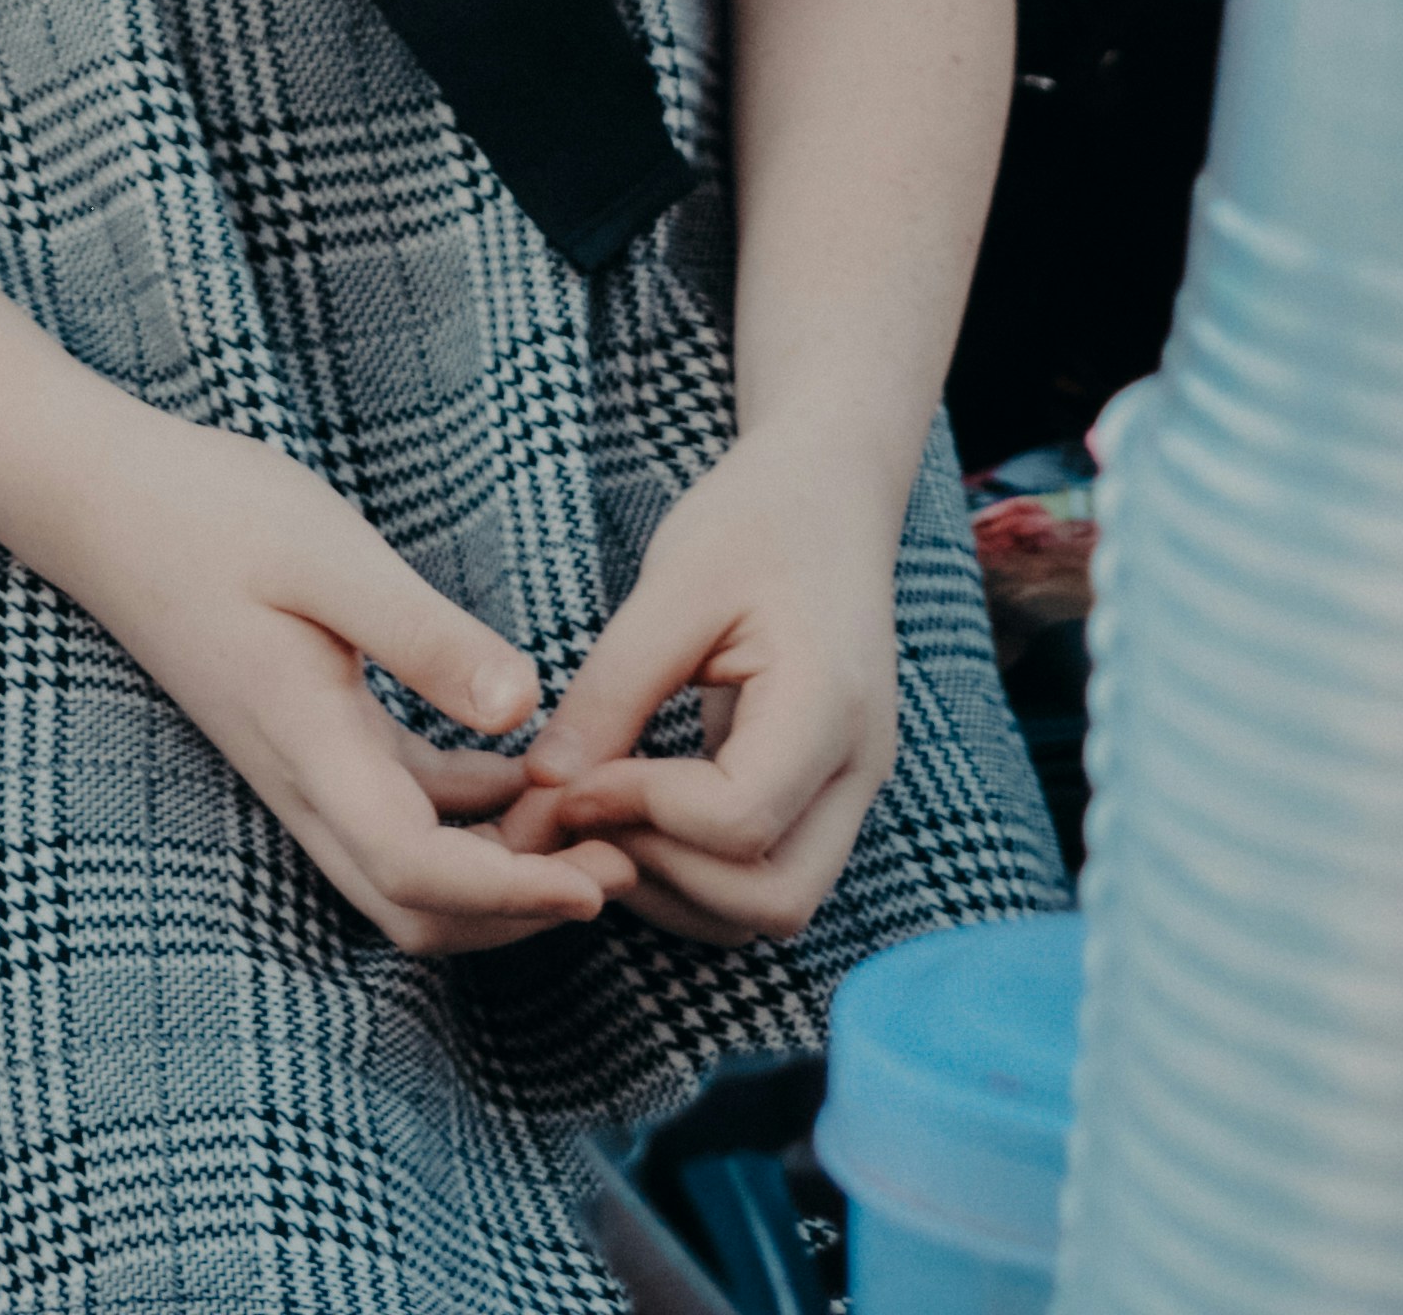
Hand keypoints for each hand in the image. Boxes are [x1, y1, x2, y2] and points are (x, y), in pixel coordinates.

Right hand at [42, 420, 634, 960]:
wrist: (101, 500)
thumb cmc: (208, 511)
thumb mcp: (326, 553)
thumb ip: (422, 635)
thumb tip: (523, 711)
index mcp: (308, 744)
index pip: (417, 869)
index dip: (514, 894)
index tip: (600, 877)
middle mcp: (301, 780)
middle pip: (417, 906)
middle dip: (520, 909)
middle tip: (616, 861)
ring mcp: (297, 766)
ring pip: (405, 871)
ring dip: (497, 870)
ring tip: (587, 820)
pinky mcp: (302, 738)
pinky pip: (393, 811)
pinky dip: (464, 817)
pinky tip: (518, 768)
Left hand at [507, 438, 903, 942]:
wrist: (830, 494)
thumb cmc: (754, 522)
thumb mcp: (672, 585)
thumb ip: (611, 690)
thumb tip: (545, 789)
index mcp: (829, 706)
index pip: (740, 819)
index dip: (643, 810)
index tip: (571, 774)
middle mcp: (857, 770)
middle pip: (774, 899)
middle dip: (665, 875)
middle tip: (582, 814)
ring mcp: (849, 792)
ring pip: (774, 907)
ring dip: (679, 890)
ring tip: (599, 820)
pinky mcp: (824, 796)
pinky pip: (769, 875)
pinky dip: (699, 874)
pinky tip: (635, 816)